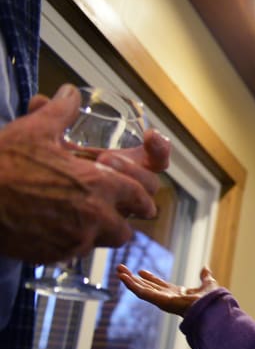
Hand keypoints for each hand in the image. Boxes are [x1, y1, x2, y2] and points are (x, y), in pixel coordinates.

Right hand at [0, 84, 170, 262]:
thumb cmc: (3, 162)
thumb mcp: (34, 130)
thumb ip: (60, 111)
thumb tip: (69, 94)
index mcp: (100, 184)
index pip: (145, 194)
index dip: (143, 192)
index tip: (138, 191)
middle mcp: (95, 215)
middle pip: (131, 223)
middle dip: (125, 213)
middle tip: (113, 203)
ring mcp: (77, 239)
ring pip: (109, 240)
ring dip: (103, 228)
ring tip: (86, 211)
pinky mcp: (57, 255)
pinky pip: (80, 251)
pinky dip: (76, 239)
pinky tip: (60, 223)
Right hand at [117, 264, 218, 315]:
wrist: (211, 307)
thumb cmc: (212, 301)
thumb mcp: (208, 284)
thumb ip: (205, 277)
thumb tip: (205, 267)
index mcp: (176, 294)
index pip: (159, 285)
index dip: (150, 278)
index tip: (141, 271)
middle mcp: (167, 297)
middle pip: (146, 286)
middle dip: (134, 278)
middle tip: (121, 269)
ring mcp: (161, 300)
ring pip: (141, 289)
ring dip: (129, 280)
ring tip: (118, 270)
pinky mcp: (158, 301)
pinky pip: (142, 293)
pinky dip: (132, 285)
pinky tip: (123, 278)